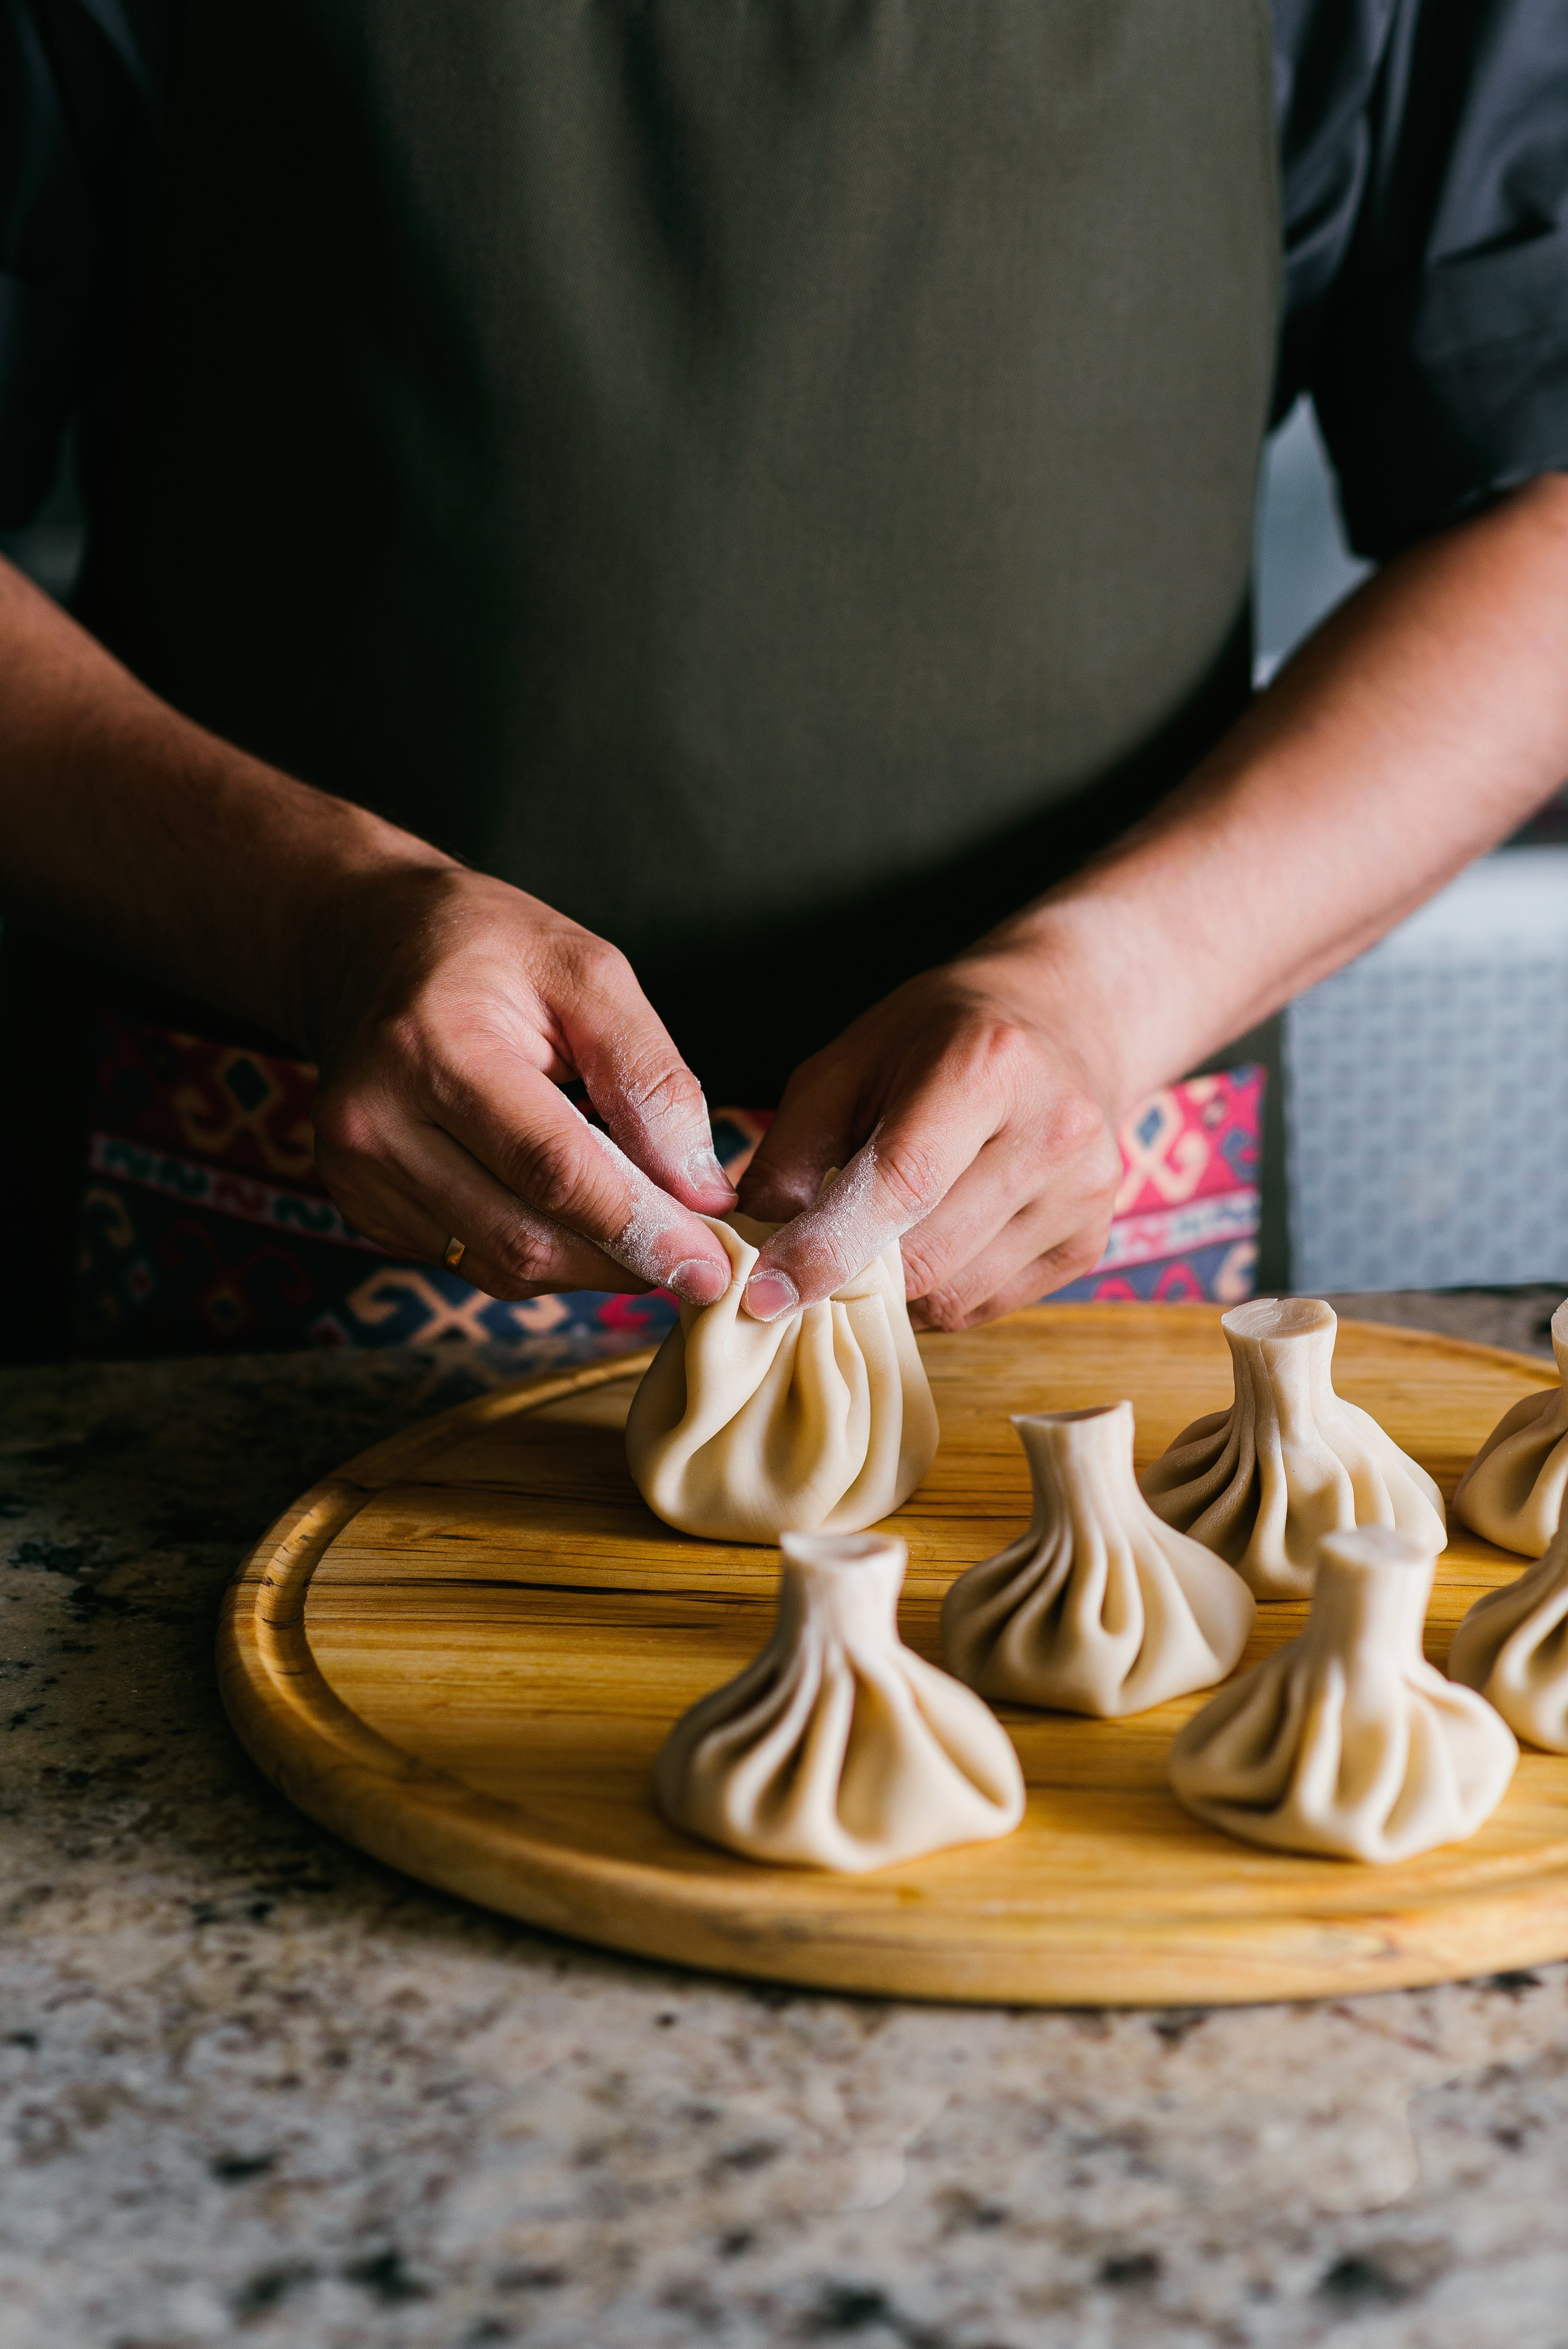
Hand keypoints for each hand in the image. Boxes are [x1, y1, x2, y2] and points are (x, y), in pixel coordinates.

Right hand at [307, 863, 737, 1304]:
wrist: (370, 945)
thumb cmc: (487, 949)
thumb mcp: (588, 973)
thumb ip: (650, 1077)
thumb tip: (701, 1190)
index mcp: (435, 1048)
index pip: (552, 1169)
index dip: (642, 1227)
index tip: (713, 1263)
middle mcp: (378, 1122)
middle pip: (526, 1237)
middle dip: (626, 1258)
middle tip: (696, 1257)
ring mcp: (359, 1174)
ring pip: (503, 1268)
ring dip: (589, 1264)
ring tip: (640, 1227)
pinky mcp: (362, 1205)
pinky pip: (473, 1263)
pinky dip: (542, 1254)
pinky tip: (572, 1214)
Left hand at [735, 948, 1123, 1331]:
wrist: (1063, 1021)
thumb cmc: (936, 1039)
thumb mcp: (847, 1062)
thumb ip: (791, 1149)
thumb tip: (750, 1244)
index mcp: (986, 1066)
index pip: (902, 1184)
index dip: (827, 1248)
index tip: (765, 1294)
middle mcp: (1052, 1131)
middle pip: (925, 1255)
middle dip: (847, 1274)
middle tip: (800, 1264)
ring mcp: (1084, 1193)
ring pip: (953, 1296)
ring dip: (889, 1292)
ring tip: (871, 1241)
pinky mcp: (1091, 1242)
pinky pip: (985, 1307)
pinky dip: (935, 1294)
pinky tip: (926, 1242)